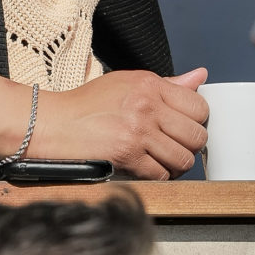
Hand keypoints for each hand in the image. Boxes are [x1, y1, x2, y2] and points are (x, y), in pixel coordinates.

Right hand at [38, 67, 208, 180]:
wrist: (53, 124)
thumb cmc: (88, 105)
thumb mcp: (127, 83)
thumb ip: (168, 84)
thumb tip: (200, 77)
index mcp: (150, 85)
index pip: (199, 106)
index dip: (197, 121)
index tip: (186, 127)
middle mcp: (147, 106)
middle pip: (196, 135)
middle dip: (190, 146)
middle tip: (177, 146)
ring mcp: (137, 132)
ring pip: (182, 158)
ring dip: (177, 164)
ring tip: (164, 160)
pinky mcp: (127, 156)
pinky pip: (161, 175)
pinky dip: (160, 177)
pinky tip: (149, 169)